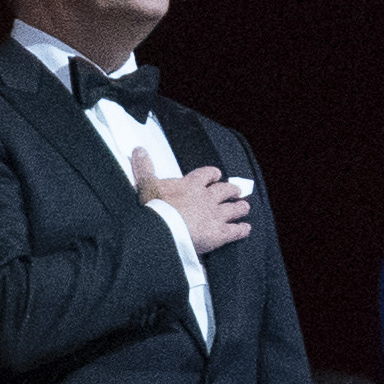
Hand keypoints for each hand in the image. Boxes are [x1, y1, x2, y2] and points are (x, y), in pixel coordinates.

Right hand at [133, 151, 254, 257]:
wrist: (166, 230)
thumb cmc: (156, 207)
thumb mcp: (147, 184)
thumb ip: (144, 168)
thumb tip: (138, 150)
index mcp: (192, 184)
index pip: (207, 174)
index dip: (213, 174)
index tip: (215, 175)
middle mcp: (208, 198)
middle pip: (225, 190)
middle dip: (232, 190)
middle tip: (236, 191)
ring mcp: (216, 215)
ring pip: (235, 208)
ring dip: (240, 207)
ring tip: (244, 207)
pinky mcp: (221, 233)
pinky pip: (237, 230)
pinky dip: (242, 229)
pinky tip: (245, 229)